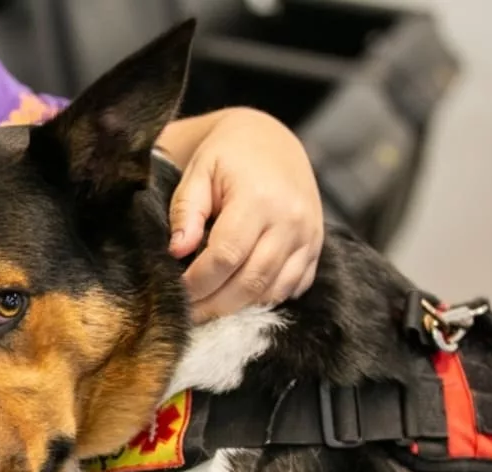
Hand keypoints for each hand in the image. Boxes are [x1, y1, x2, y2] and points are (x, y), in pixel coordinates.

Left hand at [168, 108, 323, 321]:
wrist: (272, 140)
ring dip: (237, 307)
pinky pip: (292, 288)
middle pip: (250, 282)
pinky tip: (238, 296)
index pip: (225, 256)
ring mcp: (308, 236)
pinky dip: (264, 299)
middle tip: (187, 313)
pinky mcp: (316, 247)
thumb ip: (186, 210)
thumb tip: (177, 251)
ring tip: (208, 308)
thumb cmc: (228, 155)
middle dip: (214, 304)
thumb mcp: (199, 172)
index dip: (198, 282)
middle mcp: (290, 220)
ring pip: (272, 291)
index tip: (175, 292)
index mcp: (259, 199)